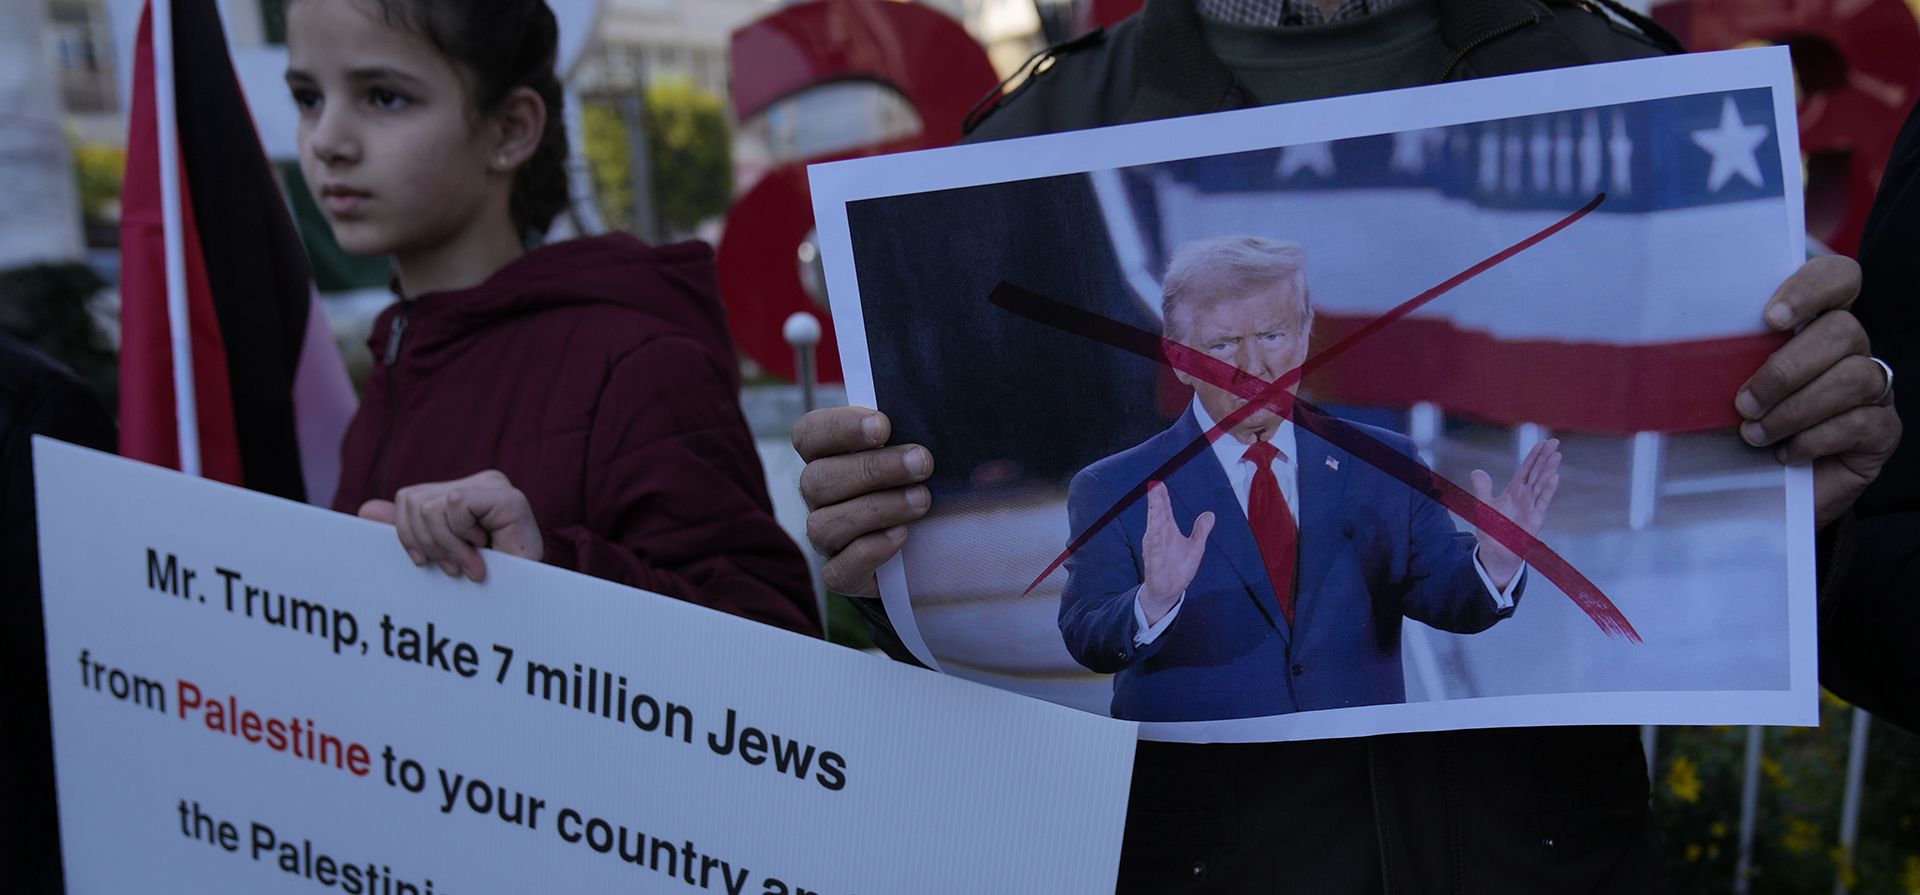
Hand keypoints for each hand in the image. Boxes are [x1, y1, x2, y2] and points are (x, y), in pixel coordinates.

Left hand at [357, 469, 542, 581]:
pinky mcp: (509, 498)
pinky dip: (464, 538)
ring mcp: (496, 486)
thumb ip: (408, 532)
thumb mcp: (439, 555)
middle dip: (428, 545)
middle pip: (415, 502)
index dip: (407, 535)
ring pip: (431, 507)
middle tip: (454, 569)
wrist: (527, 602)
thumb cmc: (488, 581)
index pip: (409, 499)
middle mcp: (480, 483)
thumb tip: (365, 510)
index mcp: (463, 492)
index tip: (429, 563)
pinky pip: (456, 506)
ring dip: (448, 548)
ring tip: (471, 566)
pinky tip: (486, 555)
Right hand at [793, 407, 932, 596]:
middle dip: (872, 469)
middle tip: (922, 462)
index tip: (884, 425)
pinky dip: (868, 553)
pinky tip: (901, 537)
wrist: (927, 542)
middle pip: (817, 479)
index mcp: (827, 454)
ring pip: (824, 525)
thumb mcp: (919, 454)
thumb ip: (923, 437)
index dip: (840, 428)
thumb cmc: (918, 481)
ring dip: (876, 509)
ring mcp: (826, 536)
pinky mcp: (842, 574)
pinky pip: (838, 571)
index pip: (809, 434)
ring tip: (921, 501)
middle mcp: (819, 495)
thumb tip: (959, 439)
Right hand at [1139, 481, 1213, 625]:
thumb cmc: (1178, 567)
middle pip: (1157, 516)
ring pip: (1154, 531)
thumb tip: (1210, 514)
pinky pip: (1153, 552)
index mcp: (1166, 531)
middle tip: (1155, 487)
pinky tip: (1154, 532)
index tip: (1159, 484)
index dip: (1162, 498)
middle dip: (1156, 502)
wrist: (1168, 590)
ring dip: (1154, 518)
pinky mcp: (1153, 564)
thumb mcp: (1195, 547)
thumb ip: (1201, 530)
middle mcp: (1158, 537)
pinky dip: (1154, 542)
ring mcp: (1155, 550)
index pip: (1163, 511)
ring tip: (1155, 505)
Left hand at [1469, 438, 1560, 589]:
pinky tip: (1554, 477)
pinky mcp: (1535, 519)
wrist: (1496, 553)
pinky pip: (1542, 501)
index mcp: (1514, 492)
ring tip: (1556, 456)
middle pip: (1536, 473)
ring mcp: (1532, 507)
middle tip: (1554, 442)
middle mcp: (1525, 497)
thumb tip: (1477, 471)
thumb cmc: (1492, 530)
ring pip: (1541, 484)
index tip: (1543, 443)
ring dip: (1548, 470)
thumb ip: (1482, 488)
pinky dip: (1547, 489)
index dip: (1534, 456)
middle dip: (1545, 458)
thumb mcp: (1483, 506)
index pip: (1526, 470)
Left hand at [1735, 256, 1899, 527]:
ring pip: (1854, 377)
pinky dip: (1816, 438)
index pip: (1838, 278)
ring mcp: (1873, 390)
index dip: (1811, 288)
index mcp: (1812, 326)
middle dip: (1785, 369)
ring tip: (1756, 435)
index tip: (1770, 318)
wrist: (1760, 495)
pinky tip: (1788, 454)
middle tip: (1743, 403)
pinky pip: (1862, 422)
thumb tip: (1673, 349)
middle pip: (1843, 330)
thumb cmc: (1735, 432)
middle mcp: (1850, 351)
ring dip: (1795, 409)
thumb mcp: (1716, 392)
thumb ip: (1713, 363)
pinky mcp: (1881, 431)